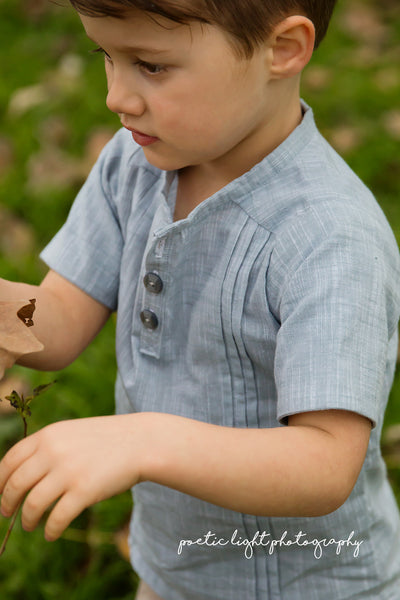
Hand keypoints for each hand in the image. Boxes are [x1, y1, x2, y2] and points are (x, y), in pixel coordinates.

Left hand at [0, 414, 144, 540]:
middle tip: (7, 513)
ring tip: (31, 525)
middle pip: (15, 484)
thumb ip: (48, 447)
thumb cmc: (106, 440)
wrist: (140, 442)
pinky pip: (57, 518)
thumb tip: (20, 473)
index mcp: (48, 435)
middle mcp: (54, 452)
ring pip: (32, 504)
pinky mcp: (84, 491)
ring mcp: (68, 472)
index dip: (0, 480)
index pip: (10, 460)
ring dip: (27, 520)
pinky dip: (50, 530)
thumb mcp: (71, 433)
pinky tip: (51, 534)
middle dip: (7, 503)